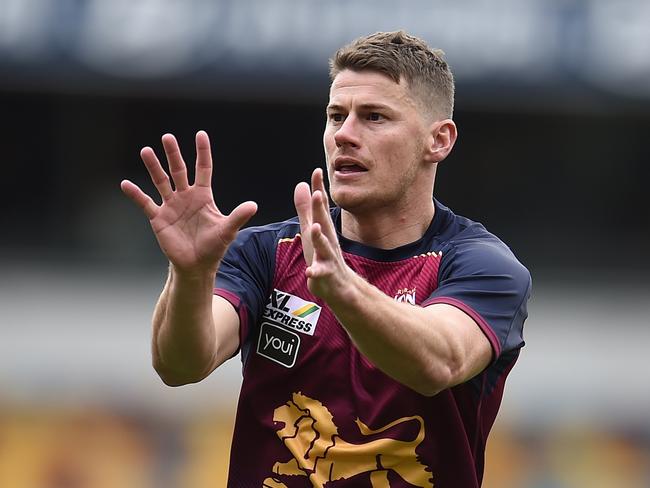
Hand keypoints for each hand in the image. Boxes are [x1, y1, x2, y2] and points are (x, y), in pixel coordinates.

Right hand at [121, 131, 256, 274]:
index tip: (200, 134)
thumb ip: (238, 217)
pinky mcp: (159, 218)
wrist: (197, 265)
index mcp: (203, 196)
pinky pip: (145, 203)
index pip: (203, 169)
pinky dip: (136, 194)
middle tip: (167, 137)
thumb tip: (253, 205)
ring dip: (153, 167)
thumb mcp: (227, 230)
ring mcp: (171, 206)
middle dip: (173, 154)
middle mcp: (186, 197)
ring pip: (161, 181)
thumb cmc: (214, 247)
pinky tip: (126, 184)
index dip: (202, 152)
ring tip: (146, 151)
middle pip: (179, 170)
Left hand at [294, 168, 352, 299]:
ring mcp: (328, 257)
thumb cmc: (323, 256)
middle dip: (320, 207)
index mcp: (323, 228)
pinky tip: (310, 272)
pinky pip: (320, 273)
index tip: (317, 171)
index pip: (321, 206)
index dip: (319, 189)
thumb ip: (305, 209)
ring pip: (324, 246)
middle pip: (324, 222)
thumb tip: (302, 184)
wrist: (338, 286)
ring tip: (314, 227)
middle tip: (318, 192)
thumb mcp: (311, 230)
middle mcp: (328, 240)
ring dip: (320, 237)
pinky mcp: (326, 275)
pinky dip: (316, 272)